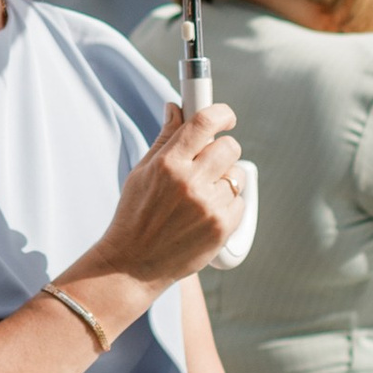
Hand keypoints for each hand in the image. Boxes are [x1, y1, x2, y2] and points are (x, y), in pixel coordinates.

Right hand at [87, 102, 244, 300]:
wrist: (132, 264)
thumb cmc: (135, 216)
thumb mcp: (141, 173)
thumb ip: (164, 139)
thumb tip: (175, 108)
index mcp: (167, 164)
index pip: (204, 123)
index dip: (221, 113)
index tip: (226, 117)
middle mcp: (190, 182)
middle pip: (229, 146)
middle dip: (223, 150)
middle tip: (210, 162)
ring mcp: (208, 206)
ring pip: (237, 175)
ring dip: (224, 180)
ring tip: (201, 196)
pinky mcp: (221, 227)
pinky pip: (240, 202)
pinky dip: (227, 205)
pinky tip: (205, 214)